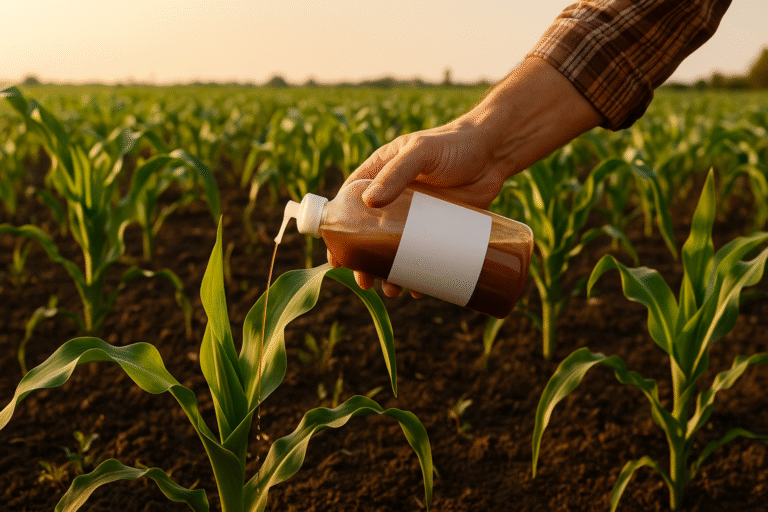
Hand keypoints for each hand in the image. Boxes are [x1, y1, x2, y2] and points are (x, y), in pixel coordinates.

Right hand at [328, 57, 603, 296]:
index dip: (340, 231)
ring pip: (395, 250)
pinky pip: (423, 256)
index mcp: (380, 174)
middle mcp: (394, 197)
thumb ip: (397, 172)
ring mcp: (416, 216)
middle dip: (365, 262)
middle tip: (366, 282)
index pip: (349, 204)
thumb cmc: (454, 144)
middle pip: (369, 235)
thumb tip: (369, 203)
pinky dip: (419, 274)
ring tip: (393, 291)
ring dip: (390, 273)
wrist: (495, 153)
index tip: (336, 256)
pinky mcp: (439, 228)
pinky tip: (419, 290)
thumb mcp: (421, 152)